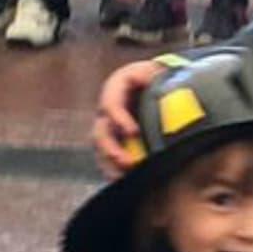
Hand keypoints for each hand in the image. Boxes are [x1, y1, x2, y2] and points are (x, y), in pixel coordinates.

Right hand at [93, 60, 164, 178]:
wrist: (150, 85)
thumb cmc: (151, 77)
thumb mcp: (150, 71)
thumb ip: (150, 75)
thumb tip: (152, 78)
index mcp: (112, 91)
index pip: (110, 106)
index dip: (119, 120)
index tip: (133, 132)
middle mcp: (105, 113)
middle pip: (101, 133)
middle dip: (111, 149)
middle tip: (128, 162)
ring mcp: (107, 129)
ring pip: (101, 150)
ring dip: (111, 165)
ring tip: (124, 176)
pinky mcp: (114, 142)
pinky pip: (108, 159)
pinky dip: (114, 170)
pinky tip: (124, 180)